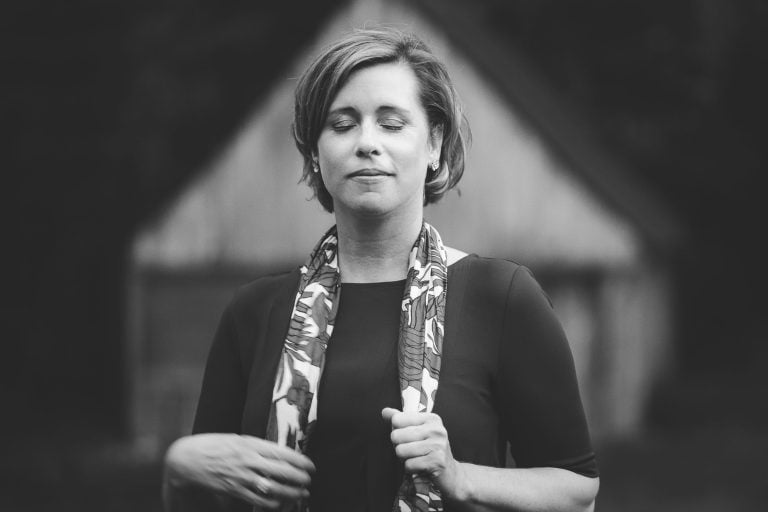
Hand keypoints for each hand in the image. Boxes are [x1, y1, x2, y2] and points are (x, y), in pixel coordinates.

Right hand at [164, 433, 314, 509]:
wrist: (187, 459)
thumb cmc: (213, 445)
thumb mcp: (237, 439)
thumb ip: (257, 446)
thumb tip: (278, 452)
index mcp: (250, 444)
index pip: (283, 453)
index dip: (300, 461)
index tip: (310, 466)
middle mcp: (248, 460)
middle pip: (282, 472)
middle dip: (300, 478)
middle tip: (308, 481)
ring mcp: (241, 477)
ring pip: (273, 489)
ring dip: (291, 493)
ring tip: (301, 494)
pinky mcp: (234, 491)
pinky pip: (258, 500)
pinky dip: (273, 504)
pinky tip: (280, 503)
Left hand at [382, 408, 464, 496]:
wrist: (450, 473)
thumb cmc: (430, 451)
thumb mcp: (417, 431)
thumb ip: (401, 420)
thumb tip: (385, 412)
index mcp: (431, 418)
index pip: (397, 419)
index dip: (397, 431)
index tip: (409, 438)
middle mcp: (436, 429)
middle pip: (396, 436)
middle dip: (399, 447)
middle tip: (413, 451)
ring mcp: (438, 445)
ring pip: (400, 451)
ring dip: (405, 459)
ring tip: (417, 458)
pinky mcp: (437, 462)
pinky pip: (408, 465)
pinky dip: (411, 469)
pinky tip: (421, 467)